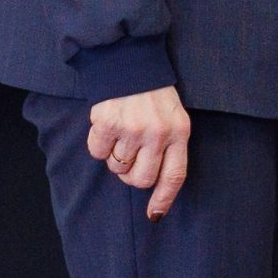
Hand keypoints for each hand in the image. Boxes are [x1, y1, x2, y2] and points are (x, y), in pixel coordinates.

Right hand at [87, 86, 191, 219]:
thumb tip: (155, 186)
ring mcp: (132, 129)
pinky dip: (99, 144)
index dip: (164, 199)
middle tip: (131, 154)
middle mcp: (158, 133)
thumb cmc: (153, 95)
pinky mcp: (108, 124)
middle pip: (141, 179)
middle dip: (132, 174)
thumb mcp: (173, 116)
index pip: (174, 175)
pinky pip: (98, 153)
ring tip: (122, 132)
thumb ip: (168, 146)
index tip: (154, 215)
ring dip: (116, 156)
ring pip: (117, 168)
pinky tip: (107, 125)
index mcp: (179, 132)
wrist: (129, 62)